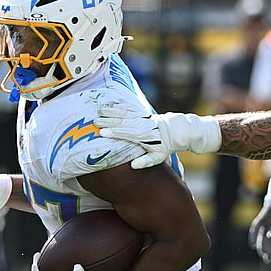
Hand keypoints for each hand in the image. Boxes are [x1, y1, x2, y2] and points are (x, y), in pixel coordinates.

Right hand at [95, 103, 220, 168]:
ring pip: (125, 113)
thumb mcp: (158, 157)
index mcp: (144, 136)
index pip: (126, 133)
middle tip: (95, 121)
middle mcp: (142, 125)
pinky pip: (130, 108)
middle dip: (109, 121)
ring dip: (112, 112)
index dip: (114, 132)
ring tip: (100, 111)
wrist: (175, 132)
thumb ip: (146, 162)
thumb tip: (133, 165)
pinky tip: (111, 105)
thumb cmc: (165, 147)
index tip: (102, 132)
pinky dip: (120, 105)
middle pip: (123, 122)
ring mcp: (142, 118)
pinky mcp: (142, 113)